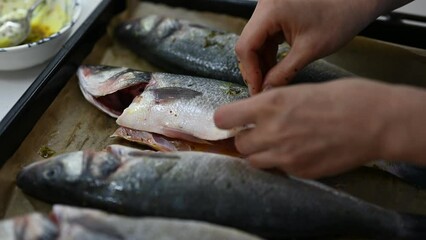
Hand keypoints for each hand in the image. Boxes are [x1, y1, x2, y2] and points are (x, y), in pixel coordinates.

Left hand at [214, 78, 425, 178]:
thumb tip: (255, 112)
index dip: (226, 119)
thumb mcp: (299, 90)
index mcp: (270, 104)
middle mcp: (271, 132)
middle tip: (259, 131)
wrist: (374, 121)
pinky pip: (279, 169)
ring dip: (259, 152)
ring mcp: (284, 156)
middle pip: (239, 143)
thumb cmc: (343, 97)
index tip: (230, 119)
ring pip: (254, 161)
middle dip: (246, 137)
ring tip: (278, 142)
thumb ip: (272, 104)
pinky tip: (300, 150)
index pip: (224, 118)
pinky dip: (282, 162)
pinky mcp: (299, 172)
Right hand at [236, 0, 413, 94]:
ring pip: (256, 41)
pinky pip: (266, 36)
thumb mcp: (309, 50)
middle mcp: (265, 6)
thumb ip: (284, 72)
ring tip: (271, 82)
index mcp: (271, 10)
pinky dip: (269, 53)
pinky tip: (276, 68)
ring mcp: (270, 8)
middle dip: (255, 68)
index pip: (246, 46)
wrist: (357, 0)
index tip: (257, 90)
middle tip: (263, 89)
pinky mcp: (277, 12)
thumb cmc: (340, 17)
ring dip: (262, 63)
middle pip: (248, 43)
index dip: (250, 72)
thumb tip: (267, 90)